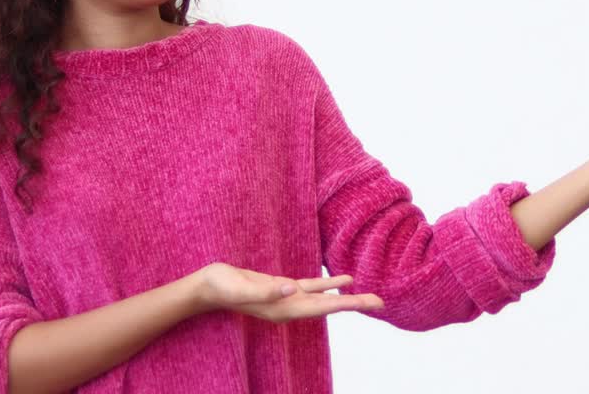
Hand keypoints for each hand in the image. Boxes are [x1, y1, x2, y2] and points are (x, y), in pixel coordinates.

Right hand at [193, 262, 384, 323]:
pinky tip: (343, 280)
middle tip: (381, 302)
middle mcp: (289, 307)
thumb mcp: (242, 286)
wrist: (207, 286)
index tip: (366, 303)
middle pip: (328, 306)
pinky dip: (328, 284)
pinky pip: (311, 287)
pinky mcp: (282, 287)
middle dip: (354, 304)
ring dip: (345, 297)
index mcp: (282, 308)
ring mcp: (286, 298)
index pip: (320, 306)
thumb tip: (290, 289)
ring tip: (369, 296)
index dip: (344, 303)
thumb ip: (265, 289)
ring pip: (323, 298)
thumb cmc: (222, 286)